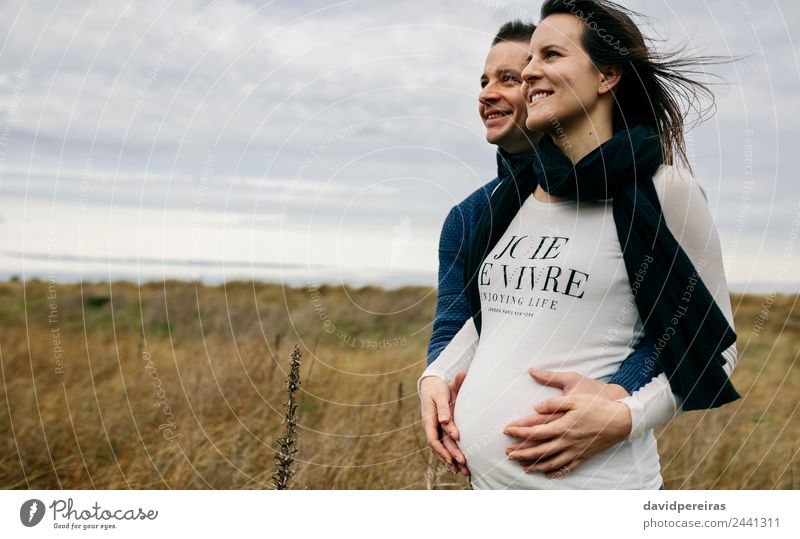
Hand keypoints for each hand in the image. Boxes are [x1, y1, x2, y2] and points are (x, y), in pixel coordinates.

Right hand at [419, 372, 468, 475]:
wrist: (431, 384)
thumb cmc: (437, 387)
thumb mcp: (440, 394)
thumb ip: (443, 407)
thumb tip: (445, 421)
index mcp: (428, 420)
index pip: (433, 439)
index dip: (443, 448)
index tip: (454, 456)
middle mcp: (430, 427)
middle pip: (439, 447)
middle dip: (450, 457)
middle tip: (462, 465)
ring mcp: (435, 429)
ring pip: (441, 449)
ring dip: (451, 461)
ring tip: (462, 472)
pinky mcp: (440, 430)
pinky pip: (444, 446)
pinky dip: (450, 456)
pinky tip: (458, 466)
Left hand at [500, 368, 627, 474]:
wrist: (621, 420)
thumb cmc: (597, 406)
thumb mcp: (574, 397)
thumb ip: (553, 403)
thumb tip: (535, 407)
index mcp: (563, 426)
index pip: (535, 431)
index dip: (519, 431)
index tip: (507, 430)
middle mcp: (567, 441)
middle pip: (539, 450)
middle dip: (522, 453)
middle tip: (508, 454)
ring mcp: (575, 451)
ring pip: (551, 462)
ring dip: (535, 465)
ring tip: (522, 467)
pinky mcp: (584, 456)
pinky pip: (567, 468)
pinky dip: (555, 472)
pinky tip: (547, 475)